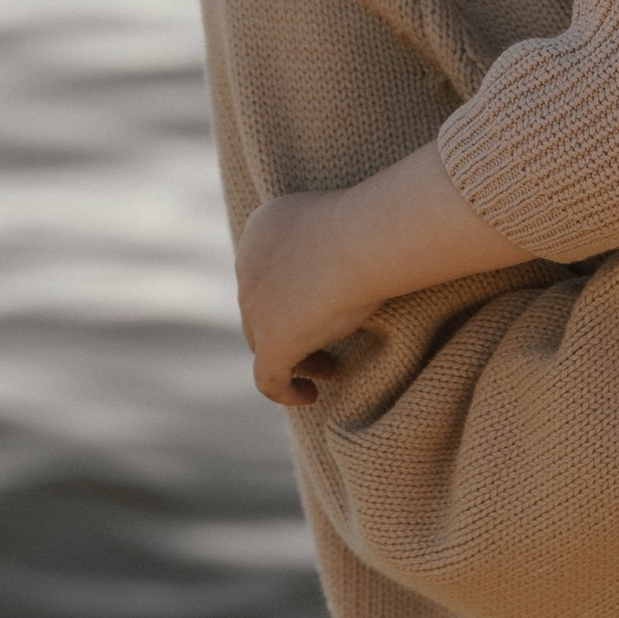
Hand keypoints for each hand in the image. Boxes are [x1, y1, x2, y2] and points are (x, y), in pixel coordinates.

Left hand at [237, 192, 358, 408]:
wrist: (363, 237)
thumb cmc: (370, 224)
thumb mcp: (344, 221)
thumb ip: (334, 240)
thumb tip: (348, 267)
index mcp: (262, 229)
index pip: (268, 271)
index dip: (291, 296)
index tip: (325, 309)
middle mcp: (248, 266)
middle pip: (262, 310)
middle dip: (293, 328)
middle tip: (331, 341)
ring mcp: (256, 306)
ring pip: (264, 343)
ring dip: (295, 359)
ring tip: (331, 369)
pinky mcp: (272, 340)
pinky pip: (268, 379)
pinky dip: (284, 390)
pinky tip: (309, 395)